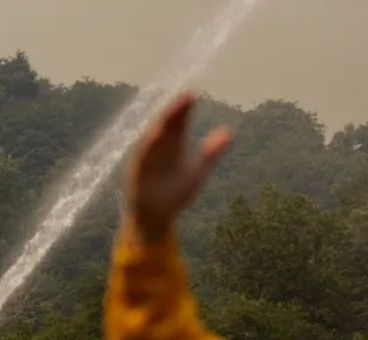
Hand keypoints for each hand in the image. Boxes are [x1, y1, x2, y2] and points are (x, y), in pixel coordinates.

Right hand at [124, 90, 232, 241]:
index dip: (184, 108)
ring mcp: (146, 161)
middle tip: (184, 98)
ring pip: (151, 142)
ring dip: (159, 129)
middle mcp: (158, 148)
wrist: (157, 218)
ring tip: (168, 116)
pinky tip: (151, 143)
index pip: (178, 121)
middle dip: (173, 112)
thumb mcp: (197, 171)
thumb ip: (211, 152)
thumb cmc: (175, 192)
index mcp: (172, 144)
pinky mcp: (137, 176)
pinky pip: (141, 163)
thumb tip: (230, 132)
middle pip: (165, 126)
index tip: (192, 93)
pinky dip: (146, 153)